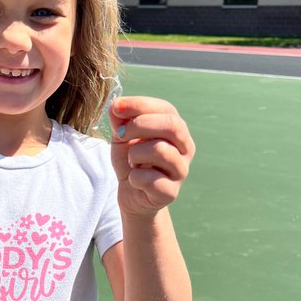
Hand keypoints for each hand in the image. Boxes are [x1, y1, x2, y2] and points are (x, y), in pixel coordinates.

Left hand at [110, 97, 194, 217]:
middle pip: (171, 125)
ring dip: (135, 154)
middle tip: (120, 134)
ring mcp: (181, 170)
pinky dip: (134, 178)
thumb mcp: (122, 137)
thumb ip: (120, 121)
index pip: (165, 109)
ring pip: (160, 150)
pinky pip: (150, 179)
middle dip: (140, 125)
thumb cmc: (131, 161)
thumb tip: (116, 106)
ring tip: (132, 162)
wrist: (132, 196)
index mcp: (177, 129)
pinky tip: (135, 181)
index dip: (140, 105)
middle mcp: (185, 147)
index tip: (116, 107)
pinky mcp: (171, 192)